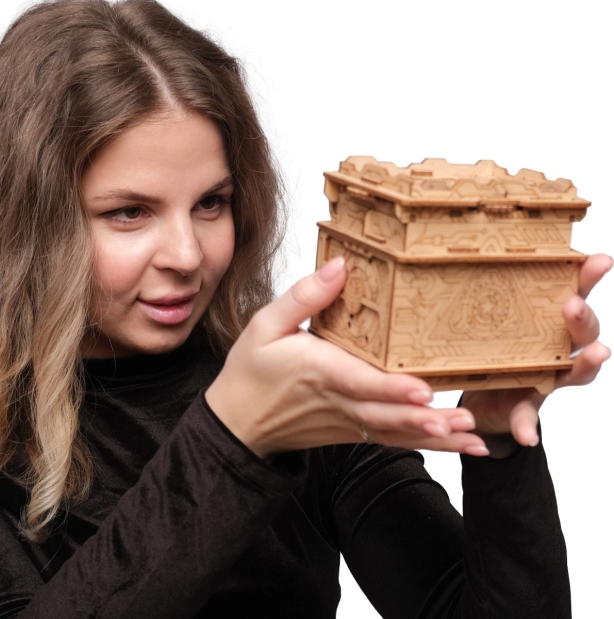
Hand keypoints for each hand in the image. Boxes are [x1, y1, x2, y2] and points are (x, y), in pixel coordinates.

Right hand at [206, 257, 487, 458]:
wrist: (237, 421)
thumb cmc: (251, 371)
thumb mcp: (265, 324)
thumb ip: (304, 296)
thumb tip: (339, 267)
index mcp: (318, 371)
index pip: (359, 382)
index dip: (391, 388)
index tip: (423, 391)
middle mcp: (337, 401)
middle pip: (386, 414)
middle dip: (425, 420)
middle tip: (465, 421)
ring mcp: (346, 421)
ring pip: (394, 432)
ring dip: (434, 438)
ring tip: (473, 440)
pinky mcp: (351, 431)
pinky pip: (390, 440)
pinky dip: (424, 445)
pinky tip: (456, 445)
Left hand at [460, 254, 611, 454]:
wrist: (482, 398)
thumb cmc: (491, 354)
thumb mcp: (488, 329)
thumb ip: (491, 305)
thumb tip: (481, 260)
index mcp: (547, 326)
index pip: (574, 297)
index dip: (588, 278)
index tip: (600, 259)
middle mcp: (556, 352)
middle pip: (582, 334)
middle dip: (583, 319)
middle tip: (572, 305)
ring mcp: (547, 379)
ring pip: (576, 371)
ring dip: (586, 365)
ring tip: (597, 354)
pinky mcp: (528, 406)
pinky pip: (529, 417)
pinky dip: (527, 427)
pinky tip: (527, 435)